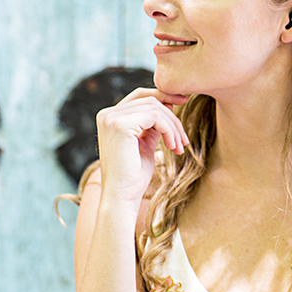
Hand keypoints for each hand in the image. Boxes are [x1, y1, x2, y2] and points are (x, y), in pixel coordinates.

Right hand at [95, 88, 188, 207]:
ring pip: (155, 108)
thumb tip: (169, 103)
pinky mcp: (121, 125)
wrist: (123, 196)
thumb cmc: (134, 174)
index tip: (184, 100)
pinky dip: (169, 130)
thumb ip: (152, 123)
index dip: (164, 95)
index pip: (141, 96)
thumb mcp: (145, 142)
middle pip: (151, 101)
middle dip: (173, 117)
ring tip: (180, 146)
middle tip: (185, 138)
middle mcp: (107, 114)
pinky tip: (173, 147)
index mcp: (110, 117)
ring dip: (173, 127)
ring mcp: (112, 118)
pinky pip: (155, 117)